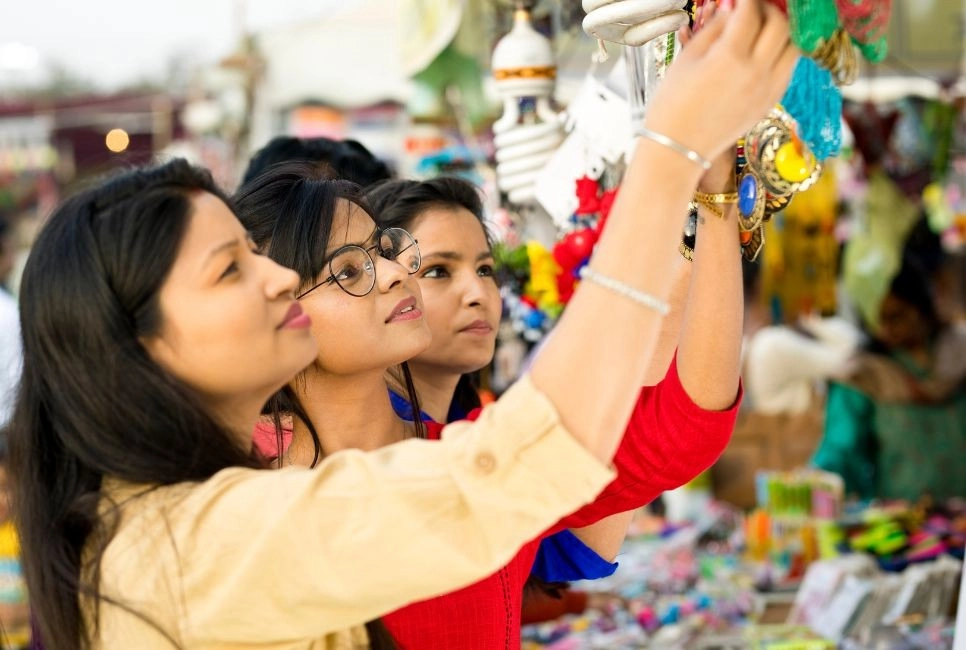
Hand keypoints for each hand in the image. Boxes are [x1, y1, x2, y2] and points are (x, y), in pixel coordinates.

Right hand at [644, 0, 798, 163]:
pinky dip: (782, 53)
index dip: (745, 0)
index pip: (750, 12)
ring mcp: (767, 89)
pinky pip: (788, 68)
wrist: (678, 149)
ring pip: (793, 46)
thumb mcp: (686, 59)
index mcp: (730, 57)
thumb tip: (732, 11)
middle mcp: (756, 71)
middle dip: (768, 9)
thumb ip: (714, 30)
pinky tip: (764, 53)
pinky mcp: (770, 102)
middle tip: (753, 8)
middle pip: (780, 24)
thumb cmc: (672, 106)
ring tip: (763, 29)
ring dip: (781, 31)